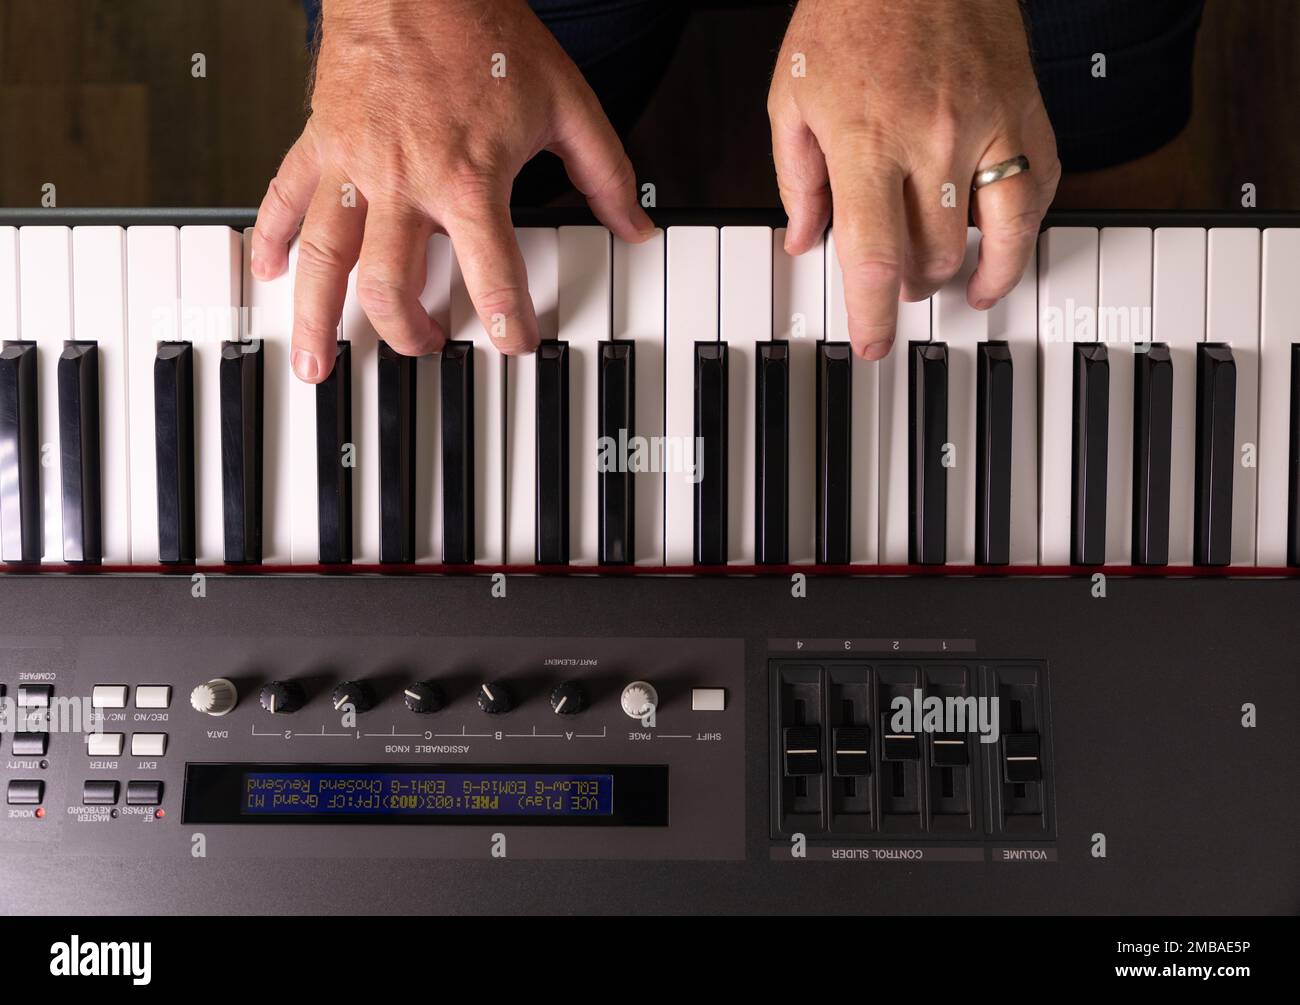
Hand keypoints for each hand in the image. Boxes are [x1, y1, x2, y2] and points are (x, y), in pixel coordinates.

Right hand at [252, 0, 653, 381]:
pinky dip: (273, 238)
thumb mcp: (567, 101)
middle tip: (426, 349)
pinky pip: (285, 198)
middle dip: (410, 334)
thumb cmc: (484, 30)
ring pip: (326, 261)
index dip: (508, 325)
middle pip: (393, 289)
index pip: (493, 279)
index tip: (512, 347)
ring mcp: (353, 166)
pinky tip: (268, 273)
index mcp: (468, 182)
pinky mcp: (319, 141)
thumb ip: (605, 173)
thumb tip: (635, 226)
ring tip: (314, 365)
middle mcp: (404, 185)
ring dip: (316, 320)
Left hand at [768, 0, 1060, 358]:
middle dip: (912, 286)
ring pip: (1001, 235)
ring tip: (966, 289)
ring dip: (981, 275)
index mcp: (866, 141)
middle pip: (933, 256)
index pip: (872, 257)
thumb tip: (804, 241)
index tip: (871, 345)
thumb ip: (798, 179)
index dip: (872, 316)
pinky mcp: (1026, 106)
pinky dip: (1027, 226)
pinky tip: (1007, 240)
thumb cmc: (846, 13)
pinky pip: (1041, 187)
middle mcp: (932, 139)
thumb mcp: (792, 95)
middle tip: (898, 286)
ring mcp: (989, 123)